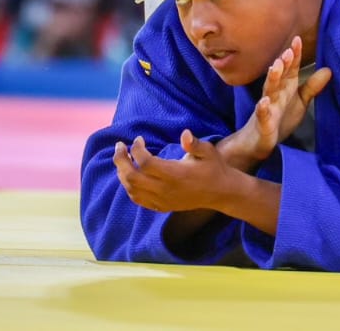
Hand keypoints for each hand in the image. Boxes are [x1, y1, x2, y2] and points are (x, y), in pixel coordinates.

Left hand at [114, 131, 233, 213]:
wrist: (220, 192)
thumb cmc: (213, 168)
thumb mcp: (208, 151)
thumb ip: (195, 144)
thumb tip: (185, 133)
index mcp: (175, 174)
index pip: (146, 163)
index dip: (137, 149)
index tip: (139, 139)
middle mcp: (165, 189)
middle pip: (132, 177)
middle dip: (121, 160)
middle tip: (119, 146)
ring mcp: (162, 200)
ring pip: (132, 189)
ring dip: (122, 173)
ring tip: (122, 158)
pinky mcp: (161, 207)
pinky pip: (138, 199)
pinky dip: (129, 187)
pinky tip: (129, 175)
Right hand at [241, 36, 331, 159]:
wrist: (260, 142)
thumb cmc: (280, 117)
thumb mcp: (301, 101)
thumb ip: (313, 86)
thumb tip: (329, 69)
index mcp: (286, 87)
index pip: (291, 69)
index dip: (294, 55)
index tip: (297, 39)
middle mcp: (276, 94)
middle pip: (280, 76)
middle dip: (283, 64)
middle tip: (288, 51)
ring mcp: (268, 108)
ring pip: (269, 91)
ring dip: (272, 79)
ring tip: (276, 67)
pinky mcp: (263, 123)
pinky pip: (262, 115)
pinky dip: (262, 109)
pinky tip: (264, 102)